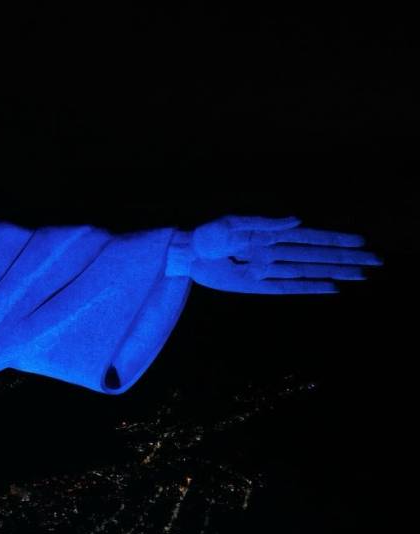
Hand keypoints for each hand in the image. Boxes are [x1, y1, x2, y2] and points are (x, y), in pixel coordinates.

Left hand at [169, 215, 382, 293]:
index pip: (310, 237)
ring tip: (362, 274)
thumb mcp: (233, 223)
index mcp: (269, 233)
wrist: (185, 254)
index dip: (335, 239)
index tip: (361, 241)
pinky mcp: (256, 286)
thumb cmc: (207, 234)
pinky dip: (309, 288)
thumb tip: (297, 219)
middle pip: (316, 255)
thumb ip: (266, 222)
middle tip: (375, 260)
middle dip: (345, 257)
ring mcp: (267, 269)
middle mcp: (273, 251)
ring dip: (334, 272)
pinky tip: (331, 288)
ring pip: (308, 271)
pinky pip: (288, 287)